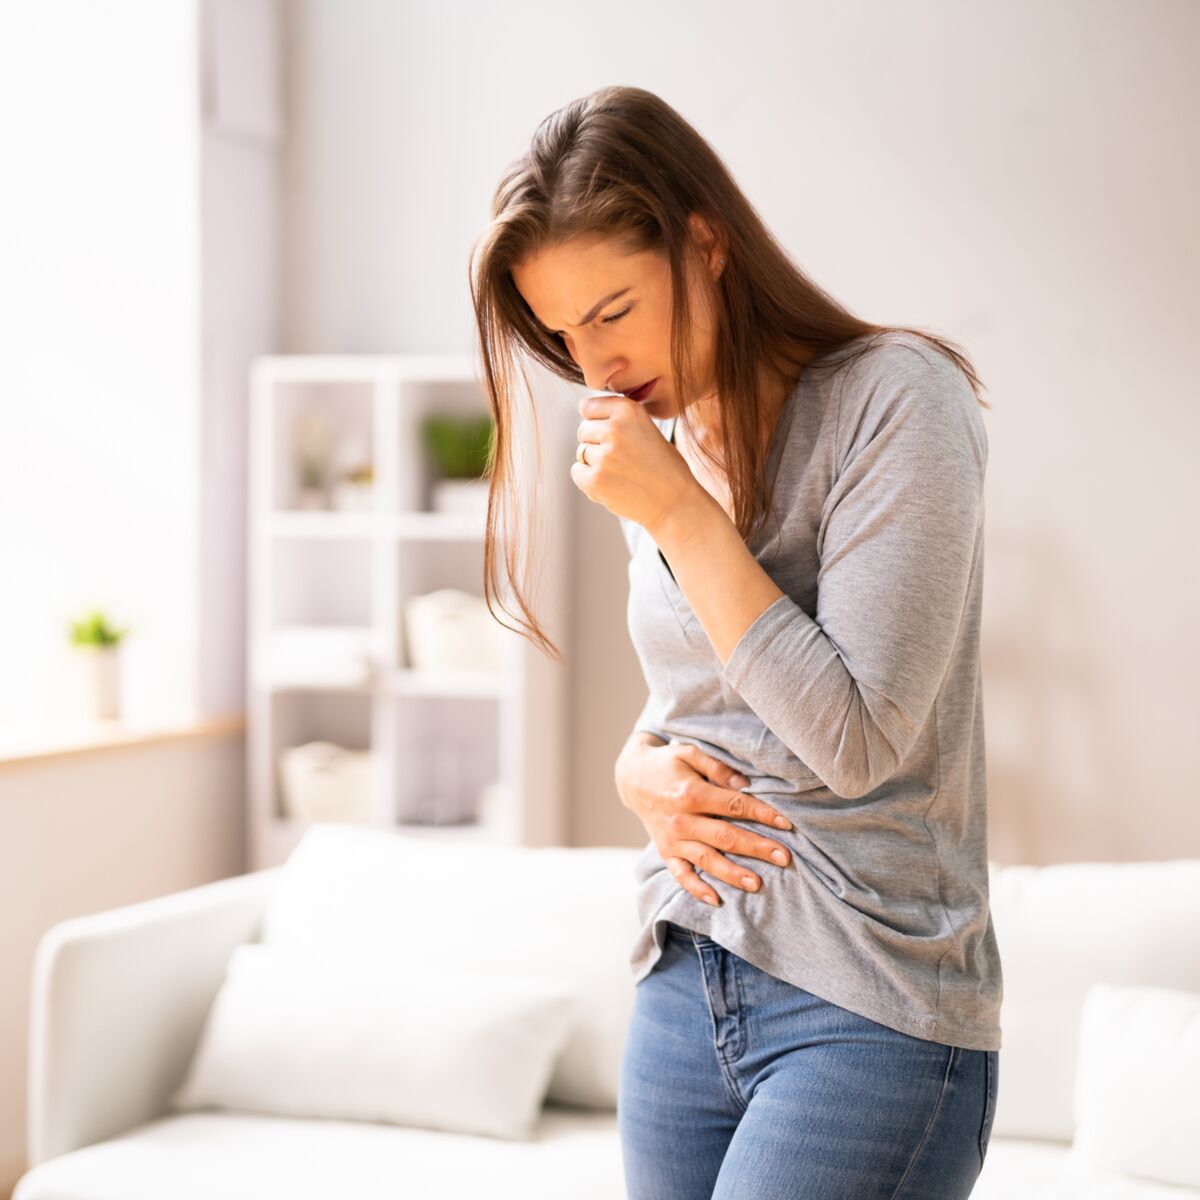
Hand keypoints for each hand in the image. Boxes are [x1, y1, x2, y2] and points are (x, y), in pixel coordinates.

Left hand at [571, 393, 701, 528]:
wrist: (675, 501)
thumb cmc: (663, 466)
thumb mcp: (646, 428)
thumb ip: (618, 418)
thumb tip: (583, 409)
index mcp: (628, 410)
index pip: (588, 406)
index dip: (598, 422)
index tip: (614, 436)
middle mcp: (614, 429)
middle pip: (583, 430)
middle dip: (596, 443)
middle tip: (622, 458)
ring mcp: (604, 455)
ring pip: (581, 452)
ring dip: (595, 462)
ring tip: (621, 472)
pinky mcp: (595, 479)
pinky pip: (577, 471)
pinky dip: (589, 479)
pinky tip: (612, 483)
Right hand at [615, 740, 792, 905]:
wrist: (632, 779)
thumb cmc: (667, 764)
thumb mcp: (690, 753)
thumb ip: (718, 768)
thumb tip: (745, 785)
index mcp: (690, 793)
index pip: (733, 805)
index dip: (761, 813)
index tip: (786, 823)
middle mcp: (681, 820)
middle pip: (725, 837)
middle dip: (757, 847)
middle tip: (784, 857)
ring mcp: (673, 840)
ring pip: (707, 860)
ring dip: (733, 874)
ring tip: (757, 884)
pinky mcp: (665, 852)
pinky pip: (681, 875)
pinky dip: (696, 890)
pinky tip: (716, 900)